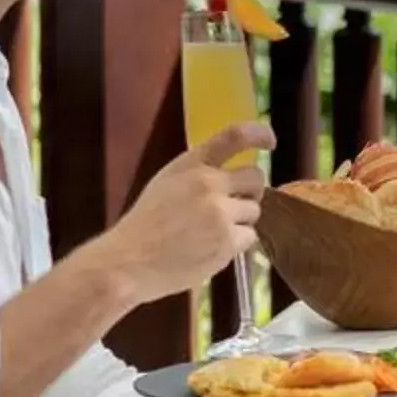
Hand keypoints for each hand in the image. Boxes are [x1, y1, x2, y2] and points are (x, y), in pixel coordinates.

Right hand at [100, 124, 270, 304]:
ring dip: (240, 221)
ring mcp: (220, 211)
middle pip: (255, 177)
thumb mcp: (166, 185)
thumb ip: (196, 176)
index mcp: (189, 165)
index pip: (233, 136)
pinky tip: (211, 249)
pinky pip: (249, 237)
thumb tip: (231, 179)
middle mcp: (208, 183)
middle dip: (250, 192)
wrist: (128, 263)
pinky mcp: (227, 239)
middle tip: (235, 206)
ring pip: (253, 210)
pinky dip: (236, 244)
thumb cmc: (144, 228)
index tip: (269, 141)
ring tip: (211, 234)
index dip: (258, 134)